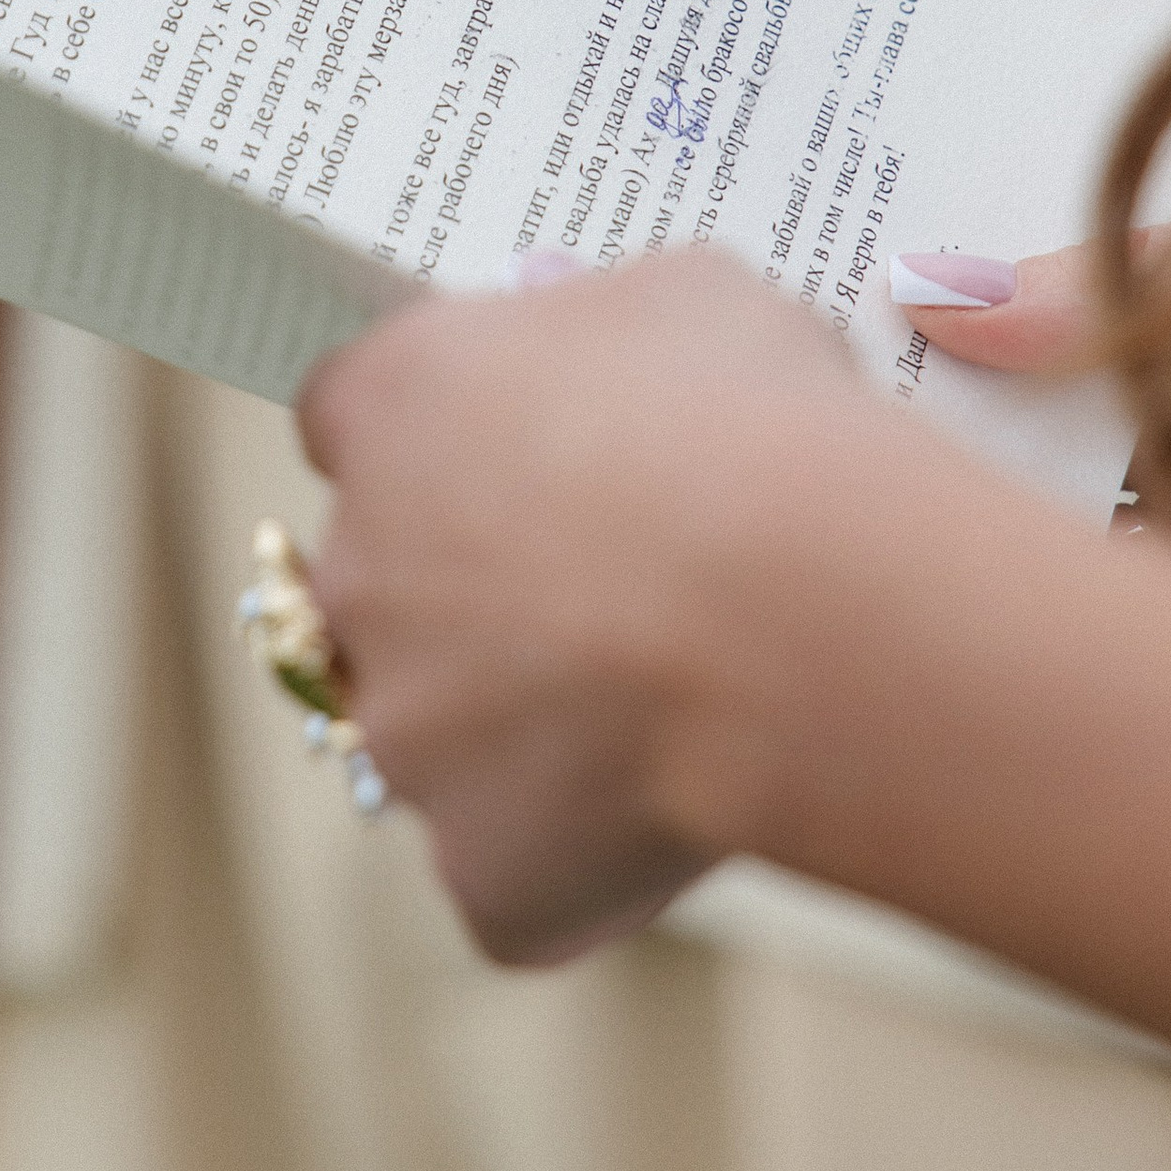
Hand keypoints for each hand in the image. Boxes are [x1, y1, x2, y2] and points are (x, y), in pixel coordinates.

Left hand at [296, 251, 974, 963]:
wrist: (816, 617)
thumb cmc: (759, 427)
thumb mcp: (692, 300)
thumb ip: (600, 312)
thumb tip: (571, 313)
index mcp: (392, 404)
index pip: (354, 416)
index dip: (443, 437)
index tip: (523, 454)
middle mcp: (359, 566)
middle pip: (390, 582)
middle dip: (481, 587)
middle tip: (622, 586)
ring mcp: (405, 730)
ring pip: (445, 733)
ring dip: (528, 724)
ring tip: (675, 701)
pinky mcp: (474, 864)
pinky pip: (512, 870)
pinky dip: (581, 855)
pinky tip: (682, 809)